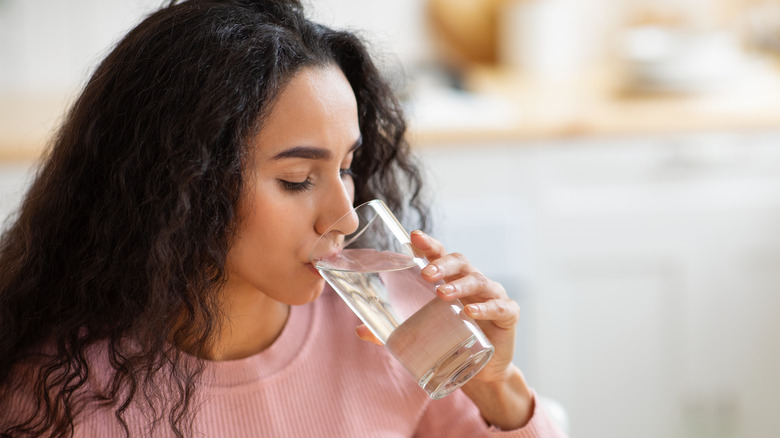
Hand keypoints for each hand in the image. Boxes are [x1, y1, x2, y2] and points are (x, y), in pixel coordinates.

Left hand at [355, 230, 519, 383]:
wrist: (482, 371)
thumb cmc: (451, 341)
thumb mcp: (422, 333)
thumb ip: (392, 331)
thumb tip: (360, 329)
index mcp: (451, 279)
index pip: (440, 255)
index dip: (429, 244)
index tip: (414, 236)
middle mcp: (472, 282)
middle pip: (460, 262)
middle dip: (442, 264)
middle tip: (425, 273)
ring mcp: (492, 295)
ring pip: (479, 281)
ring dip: (460, 285)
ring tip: (442, 293)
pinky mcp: (509, 314)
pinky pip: (500, 306)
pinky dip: (486, 308)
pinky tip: (471, 313)